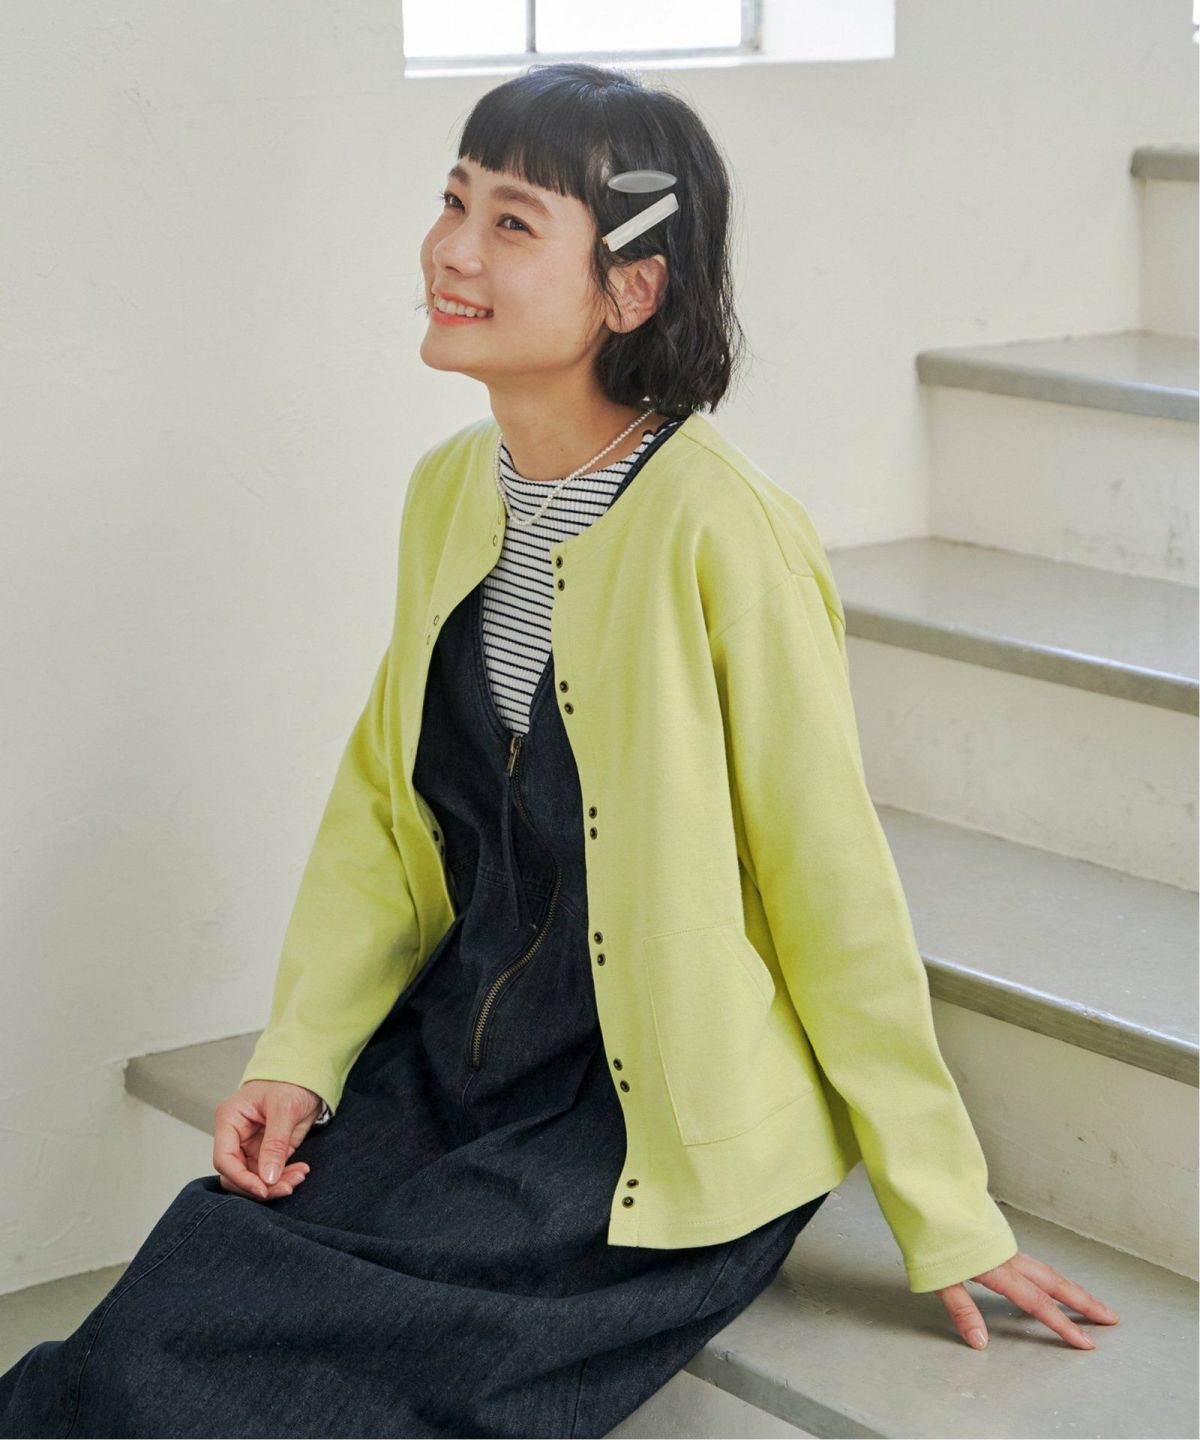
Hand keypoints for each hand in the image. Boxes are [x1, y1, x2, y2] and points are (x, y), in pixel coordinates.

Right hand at [212, 1080, 321, 1200]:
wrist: (306, 1077)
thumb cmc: (290, 1082)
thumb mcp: (284, 1109)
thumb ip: (275, 1143)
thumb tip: (267, 1178)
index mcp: (230, 1119)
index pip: (224, 1158)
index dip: (240, 1178)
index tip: (263, 1189)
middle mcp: (236, 1136)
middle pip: (236, 1174)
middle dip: (260, 1186)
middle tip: (287, 1187)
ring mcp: (250, 1146)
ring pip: (253, 1178)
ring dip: (275, 1184)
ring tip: (299, 1177)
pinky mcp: (266, 1152)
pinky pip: (268, 1174)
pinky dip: (284, 1177)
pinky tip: (301, 1171)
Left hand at [936, 1250, 1119, 1348]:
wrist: (924, 1191)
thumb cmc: (928, 1233)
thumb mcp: (938, 1277)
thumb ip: (961, 1309)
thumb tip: (981, 1341)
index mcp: (998, 1268)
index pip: (1037, 1303)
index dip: (1062, 1325)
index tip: (1086, 1343)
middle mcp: (1007, 1256)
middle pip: (1054, 1282)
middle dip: (1084, 1302)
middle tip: (1110, 1318)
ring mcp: (1004, 1246)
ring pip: (1047, 1269)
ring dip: (1070, 1287)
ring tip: (1090, 1304)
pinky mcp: (997, 1240)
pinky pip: (1034, 1262)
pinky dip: (1051, 1275)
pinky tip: (1051, 1282)